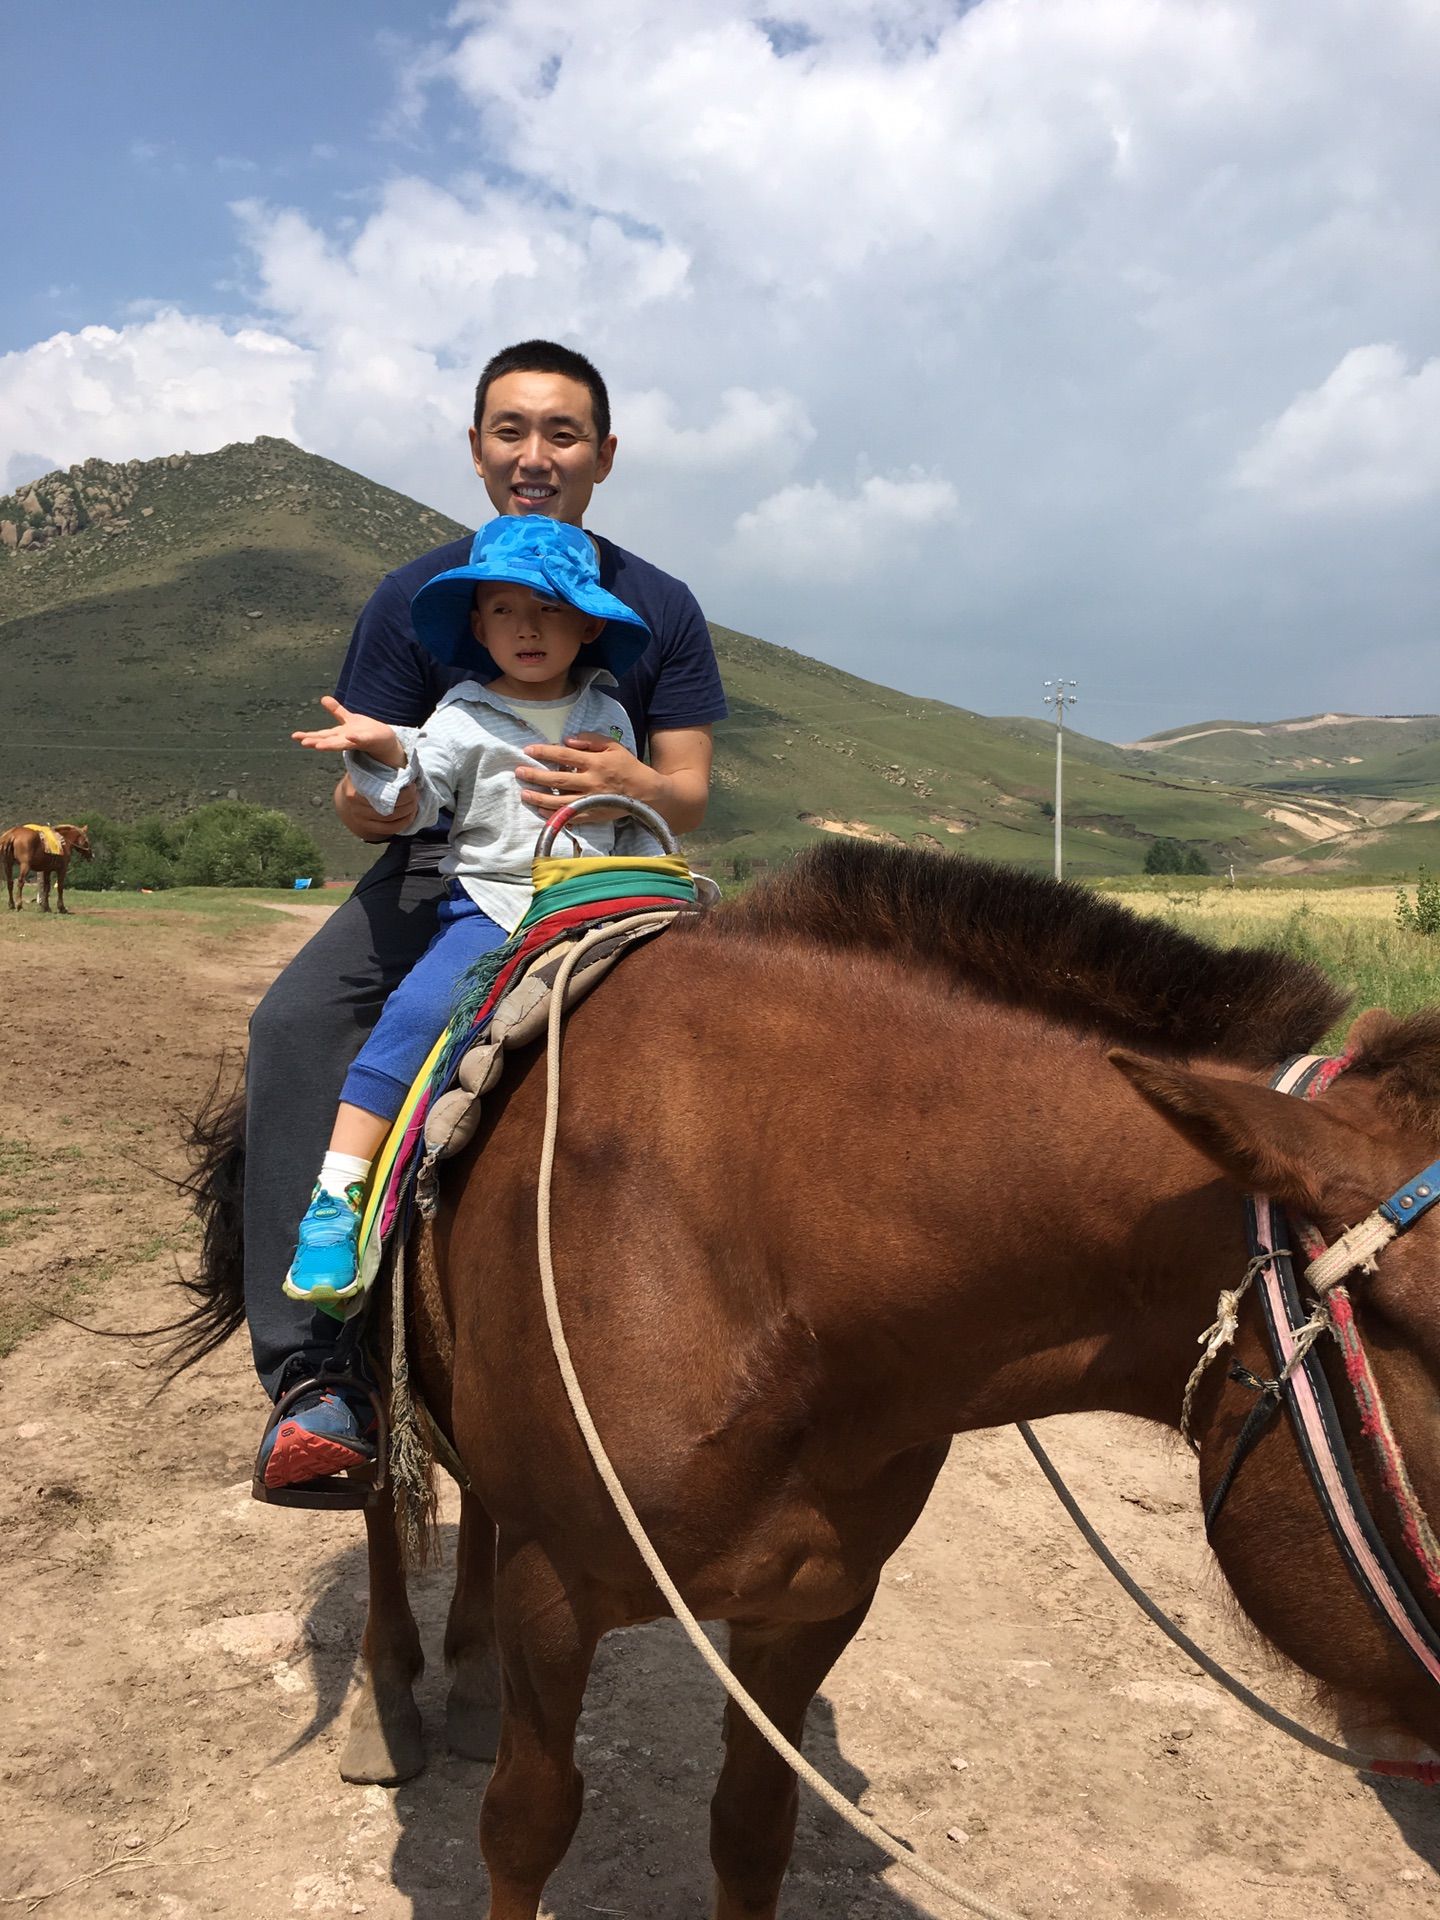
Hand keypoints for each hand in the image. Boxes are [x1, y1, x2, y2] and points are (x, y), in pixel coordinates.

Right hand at [293, 697, 404, 767]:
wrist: (386, 741)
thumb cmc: (366, 731)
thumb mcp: (349, 719)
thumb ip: (336, 711)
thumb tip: (323, 698)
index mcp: (339, 734)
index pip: (321, 735)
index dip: (307, 735)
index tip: (294, 736)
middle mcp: (345, 740)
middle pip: (328, 740)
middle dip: (316, 742)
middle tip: (303, 743)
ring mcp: (356, 741)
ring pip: (342, 743)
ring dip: (331, 745)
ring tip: (318, 746)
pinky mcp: (368, 740)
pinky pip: (361, 739)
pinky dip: (355, 738)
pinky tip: (350, 736)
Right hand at [334, 774, 419, 840]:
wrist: (350, 792)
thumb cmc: (365, 775)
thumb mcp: (368, 766)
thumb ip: (381, 766)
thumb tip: (404, 766)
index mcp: (355, 787)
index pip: (384, 793)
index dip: (403, 792)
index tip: (413, 786)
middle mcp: (355, 804)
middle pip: (388, 807)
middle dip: (408, 801)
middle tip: (416, 794)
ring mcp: (359, 817)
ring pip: (390, 818)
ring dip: (408, 811)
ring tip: (415, 802)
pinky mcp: (366, 827)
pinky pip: (389, 828)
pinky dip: (403, 822)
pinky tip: (411, 815)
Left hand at [514, 732, 650, 822]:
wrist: (647, 793)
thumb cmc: (628, 766)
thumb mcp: (614, 746)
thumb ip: (591, 740)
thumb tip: (567, 740)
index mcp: (595, 763)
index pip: (564, 756)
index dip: (545, 752)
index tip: (528, 750)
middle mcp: (591, 782)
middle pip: (557, 779)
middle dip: (535, 775)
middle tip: (519, 772)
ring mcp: (591, 800)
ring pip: (559, 801)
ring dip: (539, 798)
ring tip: (524, 794)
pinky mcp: (592, 815)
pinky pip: (569, 816)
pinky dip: (553, 814)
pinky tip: (540, 810)